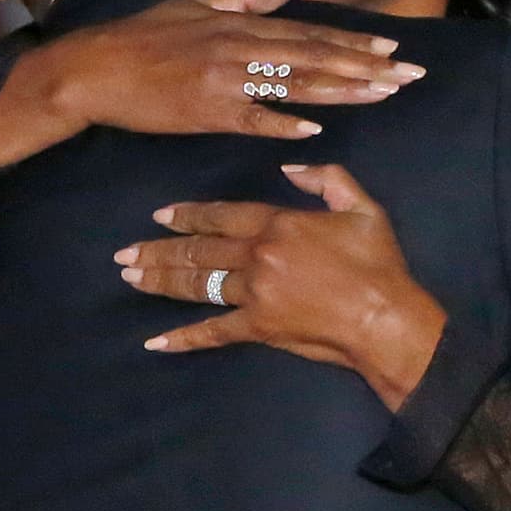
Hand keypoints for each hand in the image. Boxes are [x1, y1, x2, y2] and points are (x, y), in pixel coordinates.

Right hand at [0, 0, 423, 167]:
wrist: (94, 69)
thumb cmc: (142, 39)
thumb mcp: (195, 6)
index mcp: (239, 25)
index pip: (309, 34)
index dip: (353, 43)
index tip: (391, 48)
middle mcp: (238, 48)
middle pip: (314, 57)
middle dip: (366, 66)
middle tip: (408, 74)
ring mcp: (223, 80)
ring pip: (294, 84)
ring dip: (342, 90)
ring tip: (383, 94)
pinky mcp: (205, 112)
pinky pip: (251, 119)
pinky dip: (283, 124)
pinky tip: (316, 129)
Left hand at [114, 163, 446, 410]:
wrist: (385, 318)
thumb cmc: (377, 264)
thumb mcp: (362, 207)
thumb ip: (327, 179)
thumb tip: (290, 168)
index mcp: (277, 224)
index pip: (221, 215)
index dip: (188, 215)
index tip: (160, 215)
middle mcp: (257, 256)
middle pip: (198, 250)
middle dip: (158, 250)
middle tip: (125, 253)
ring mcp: (254, 294)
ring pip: (198, 284)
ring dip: (161, 281)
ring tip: (131, 278)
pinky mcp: (258, 328)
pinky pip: (214, 332)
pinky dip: (183, 338)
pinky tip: (156, 342)